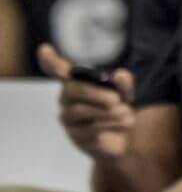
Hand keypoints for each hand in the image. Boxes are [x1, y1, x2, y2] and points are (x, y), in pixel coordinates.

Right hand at [37, 44, 135, 158]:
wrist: (125, 141)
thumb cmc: (120, 111)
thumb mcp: (126, 95)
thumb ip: (124, 85)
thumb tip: (120, 74)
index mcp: (77, 83)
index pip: (58, 70)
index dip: (51, 61)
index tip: (45, 49)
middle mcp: (67, 99)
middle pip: (71, 90)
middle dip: (95, 93)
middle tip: (116, 98)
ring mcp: (69, 118)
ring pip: (80, 110)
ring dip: (107, 111)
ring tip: (126, 112)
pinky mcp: (76, 136)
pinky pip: (89, 128)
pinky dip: (110, 124)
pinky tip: (125, 122)